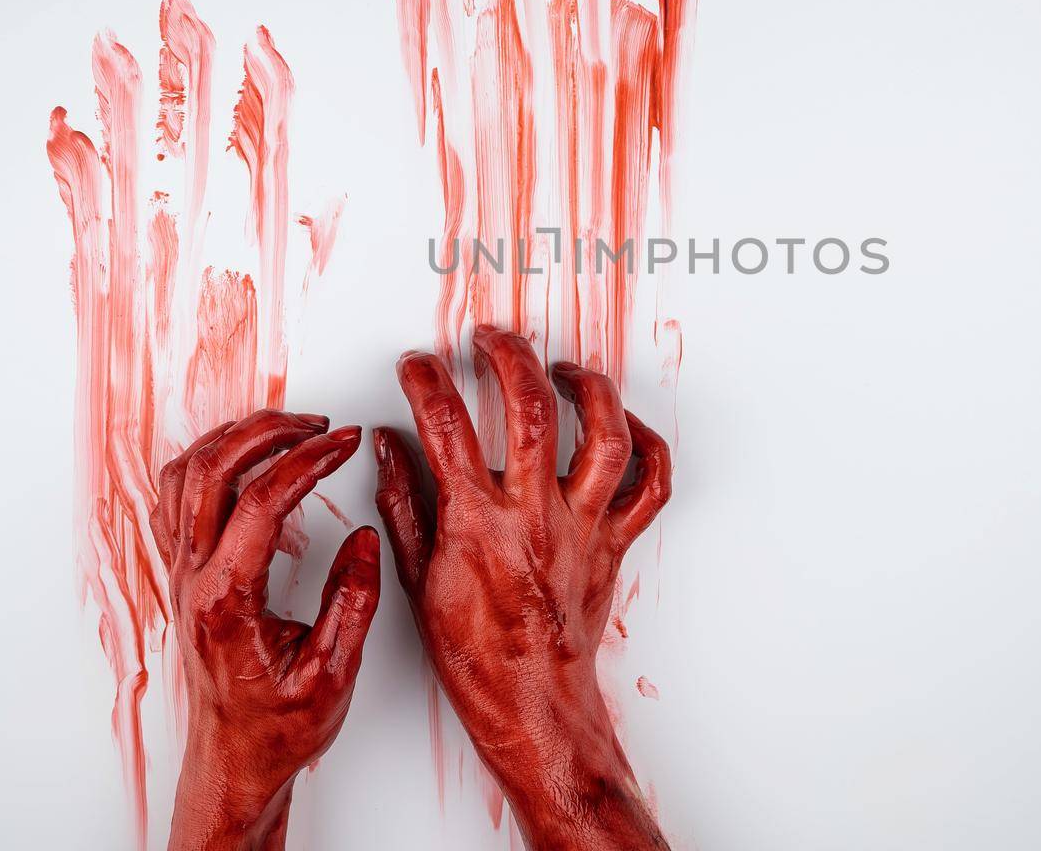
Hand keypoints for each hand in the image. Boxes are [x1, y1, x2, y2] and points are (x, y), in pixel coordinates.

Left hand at [150, 409, 381, 850]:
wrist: (236, 759)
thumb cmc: (279, 726)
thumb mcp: (334, 673)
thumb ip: (353, 602)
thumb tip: (362, 539)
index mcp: (228, 600)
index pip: (261, 502)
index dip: (309, 460)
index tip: (345, 441)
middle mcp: (194, 581)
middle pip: (211, 471)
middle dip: (269, 431)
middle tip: (319, 425)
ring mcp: (181, 575)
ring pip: (184, 476)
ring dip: (234, 438)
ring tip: (287, 429)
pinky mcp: (183, 575)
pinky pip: (173, 498)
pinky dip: (205, 461)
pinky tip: (242, 458)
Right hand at [374, 325, 671, 850]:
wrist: (530, 701)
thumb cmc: (473, 651)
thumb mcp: (416, 578)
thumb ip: (404, 503)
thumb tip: (388, 445)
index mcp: (478, 525)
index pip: (447, 429)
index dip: (427, 383)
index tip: (417, 364)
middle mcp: (535, 517)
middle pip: (534, 413)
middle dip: (510, 358)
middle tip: (491, 340)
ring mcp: (583, 527)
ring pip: (607, 438)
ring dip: (589, 390)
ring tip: (563, 369)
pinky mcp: (615, 541)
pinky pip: (652, 485)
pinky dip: (648, 446)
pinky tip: (624, 423)